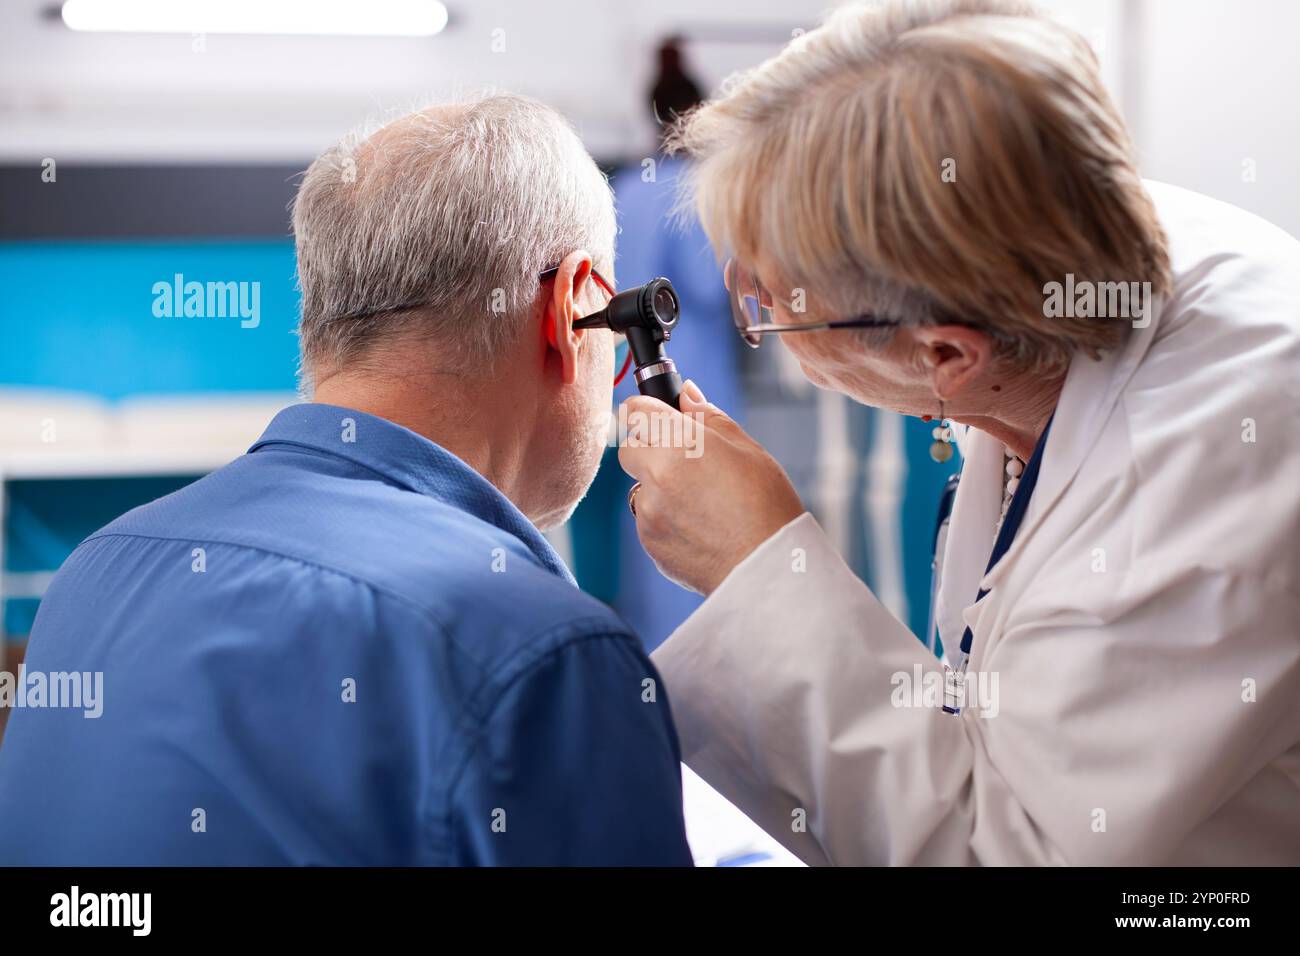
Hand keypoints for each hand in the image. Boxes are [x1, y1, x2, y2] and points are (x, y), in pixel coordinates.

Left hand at [618, 380, 804, 594]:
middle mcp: (656, 476)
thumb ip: (708, 418)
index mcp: (679, 444)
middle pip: (629, 448)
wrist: (768, 569)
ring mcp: (648, 512)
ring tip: (703, 503)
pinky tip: (700, 527)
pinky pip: (648, 520)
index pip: (636, 410)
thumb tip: (686, 395)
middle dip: (650, 448)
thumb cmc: (766, 505)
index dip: (646, 409)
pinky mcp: (649, 542)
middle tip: (686, 461)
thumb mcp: (747, 450)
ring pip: (640, 487)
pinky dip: (666, 519)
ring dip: (660, 488)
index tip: (657, 415)